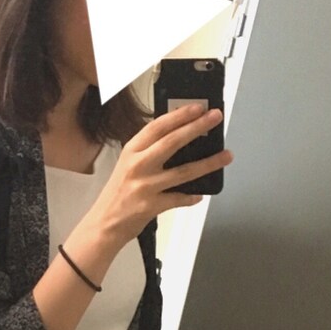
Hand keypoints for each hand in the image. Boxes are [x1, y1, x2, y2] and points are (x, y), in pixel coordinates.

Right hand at [81, 104, 234, 247]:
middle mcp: (138, 165)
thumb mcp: (128, 164)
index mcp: (132, 150)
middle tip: (215, 118)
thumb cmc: (118, 192)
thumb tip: (181, 137)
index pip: (158, 126)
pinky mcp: (151, 206)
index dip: (180, 114)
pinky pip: (178, 199)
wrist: (104, 223)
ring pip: (183, 172)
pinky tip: (201, 194)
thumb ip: (150, 151)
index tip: (198, 107)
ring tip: (226, 156)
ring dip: (208, 163)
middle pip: (172, 142)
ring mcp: (145, 186)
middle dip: (197, 127)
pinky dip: (191, 197)